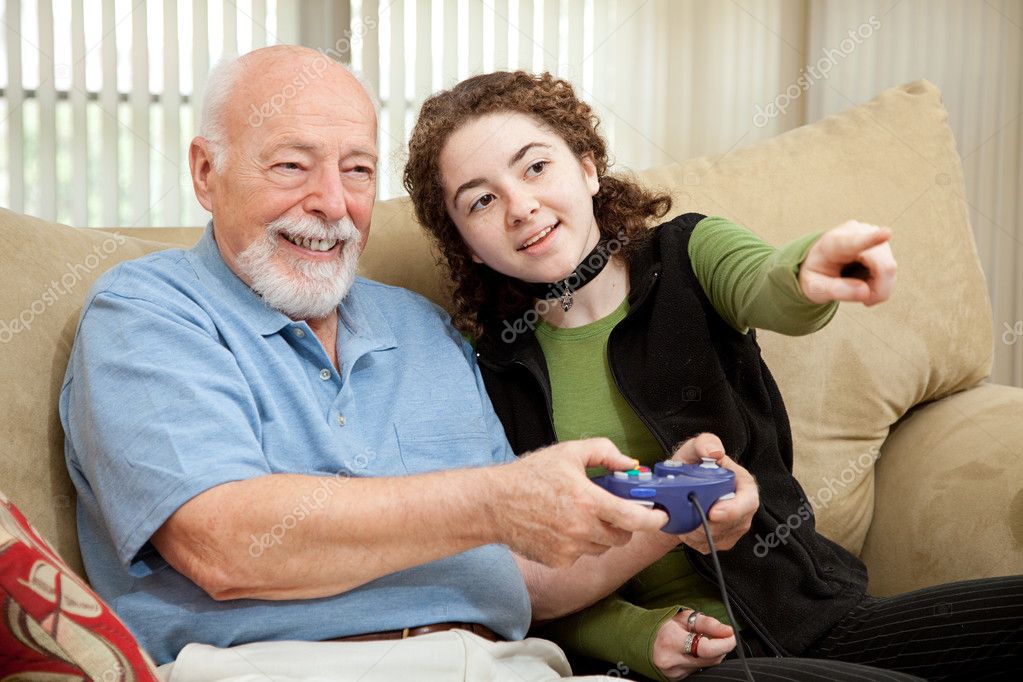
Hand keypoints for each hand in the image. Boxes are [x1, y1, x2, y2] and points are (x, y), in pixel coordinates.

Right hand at [490, 438, 669, 567]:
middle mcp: (582, 528)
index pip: (634, 518)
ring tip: (580, 514)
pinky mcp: (559, 561)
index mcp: (588, 500)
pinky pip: (582, 555)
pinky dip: (580, 543)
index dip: (654, 519)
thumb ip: (604, 452)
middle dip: (624, 523)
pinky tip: (562, 527)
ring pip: (602, 546)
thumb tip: (630, 464)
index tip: (661, 515)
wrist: (494, 504)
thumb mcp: (568, 452)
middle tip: (611, 508)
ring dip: (601, 533)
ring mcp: (570, 549)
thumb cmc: (529, 476)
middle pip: (623, 535)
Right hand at [652, 609, 735, 679]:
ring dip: (709, 655)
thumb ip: (708, 624)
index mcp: (672, 641)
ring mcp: (674, 673)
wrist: (640, 640)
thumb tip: (728, 631)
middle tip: (720, 636)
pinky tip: (691, 653)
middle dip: (720, 648)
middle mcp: (672, 660)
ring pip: (706, 667)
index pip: (706, 648)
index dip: (724, 643)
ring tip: (699, 643)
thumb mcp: (684, 618)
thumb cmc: (661, 626)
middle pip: (710, 660)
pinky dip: (699, 661)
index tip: (732, 636)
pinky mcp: (675, 680)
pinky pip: (697, 671)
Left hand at [669, 433, 757, 552]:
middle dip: (709, 525)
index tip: (713, 512)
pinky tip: (686, 526)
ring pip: (718, 536)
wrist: (676, 491)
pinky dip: (693, 539)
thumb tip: (714, 452)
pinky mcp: (723, 540)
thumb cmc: (690, 467)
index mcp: (743, 483)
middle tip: (688, 521)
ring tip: (682, 518)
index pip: (748, 499)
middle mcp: (744, 507)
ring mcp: (735, 526)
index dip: (733, 508)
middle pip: (733, 523)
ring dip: (697, 531)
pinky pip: (709, 545)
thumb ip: (704, 443)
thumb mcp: (693, 449)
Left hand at [799, 220, 896, 306]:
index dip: (871, 239)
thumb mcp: (815, 287)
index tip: (886, 233)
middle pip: (883, 266)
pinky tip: (866, 279)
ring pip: (889, 269)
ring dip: (878, 287)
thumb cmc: (817, 274)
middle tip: (865, 301)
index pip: (853, 242)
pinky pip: (891, 271)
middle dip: (878, 290)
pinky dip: (881, 283)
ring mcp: (872, 235)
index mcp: (833, 243)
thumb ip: (835, 290)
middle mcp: (856, 233)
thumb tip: (865, 293)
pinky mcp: (882, 242)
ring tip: (857, 285)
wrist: (821, 261)